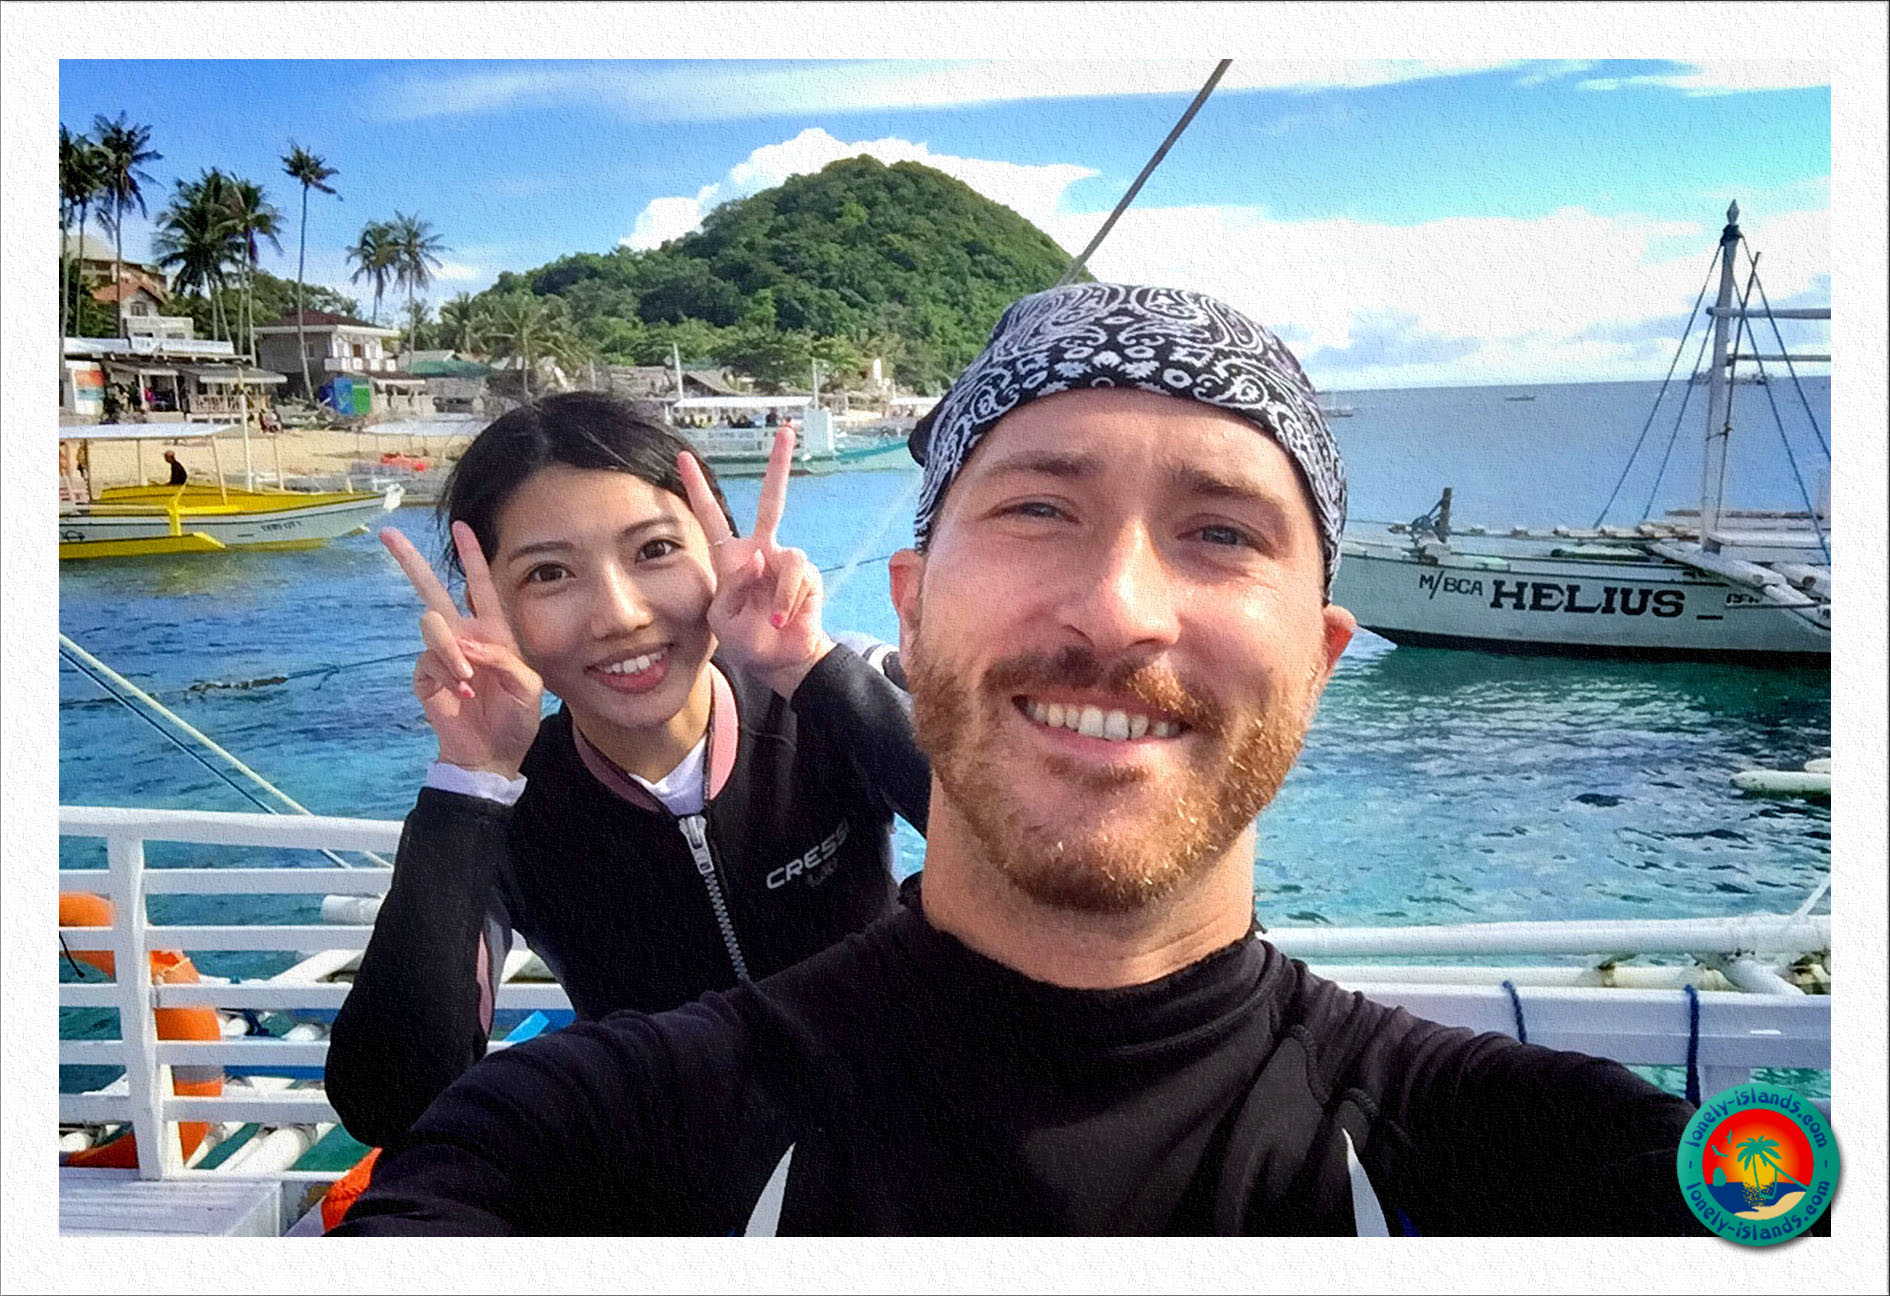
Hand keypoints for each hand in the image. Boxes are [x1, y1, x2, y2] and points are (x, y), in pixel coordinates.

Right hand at [381, 522, 543, 778]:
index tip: (462, 526)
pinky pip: (428, 661)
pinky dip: (448, 676)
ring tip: (470, 679)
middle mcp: (463, 636)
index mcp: (492, 631)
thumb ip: (504, 659)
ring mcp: (441, 656)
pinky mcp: (426, 676)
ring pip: (432, 625)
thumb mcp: (527, 686)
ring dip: (452, 651)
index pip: (480, 585)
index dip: (472, 556)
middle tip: (387, 534)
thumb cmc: (516, 718)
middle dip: (411, 561)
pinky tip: (463, 694)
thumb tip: (466, 644)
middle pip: (431, 590)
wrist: (493, 754)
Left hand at [679, 428, 834, 697]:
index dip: (697, 488)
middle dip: (779, 465)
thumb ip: (732, 588)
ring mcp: (785, 562)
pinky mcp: (808, 577)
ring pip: (787, 558)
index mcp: (730, 558)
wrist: (779, 661)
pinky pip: (799, 579)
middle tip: (786, 431)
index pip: (712, 516)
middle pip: (770, 500)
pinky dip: (789, 602)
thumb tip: (755, 557)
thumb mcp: (722, 619)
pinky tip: (784, 619)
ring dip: (778, 593)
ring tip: (773, 619)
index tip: (682, 457)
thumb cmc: (746, 639)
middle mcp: (761, 551)